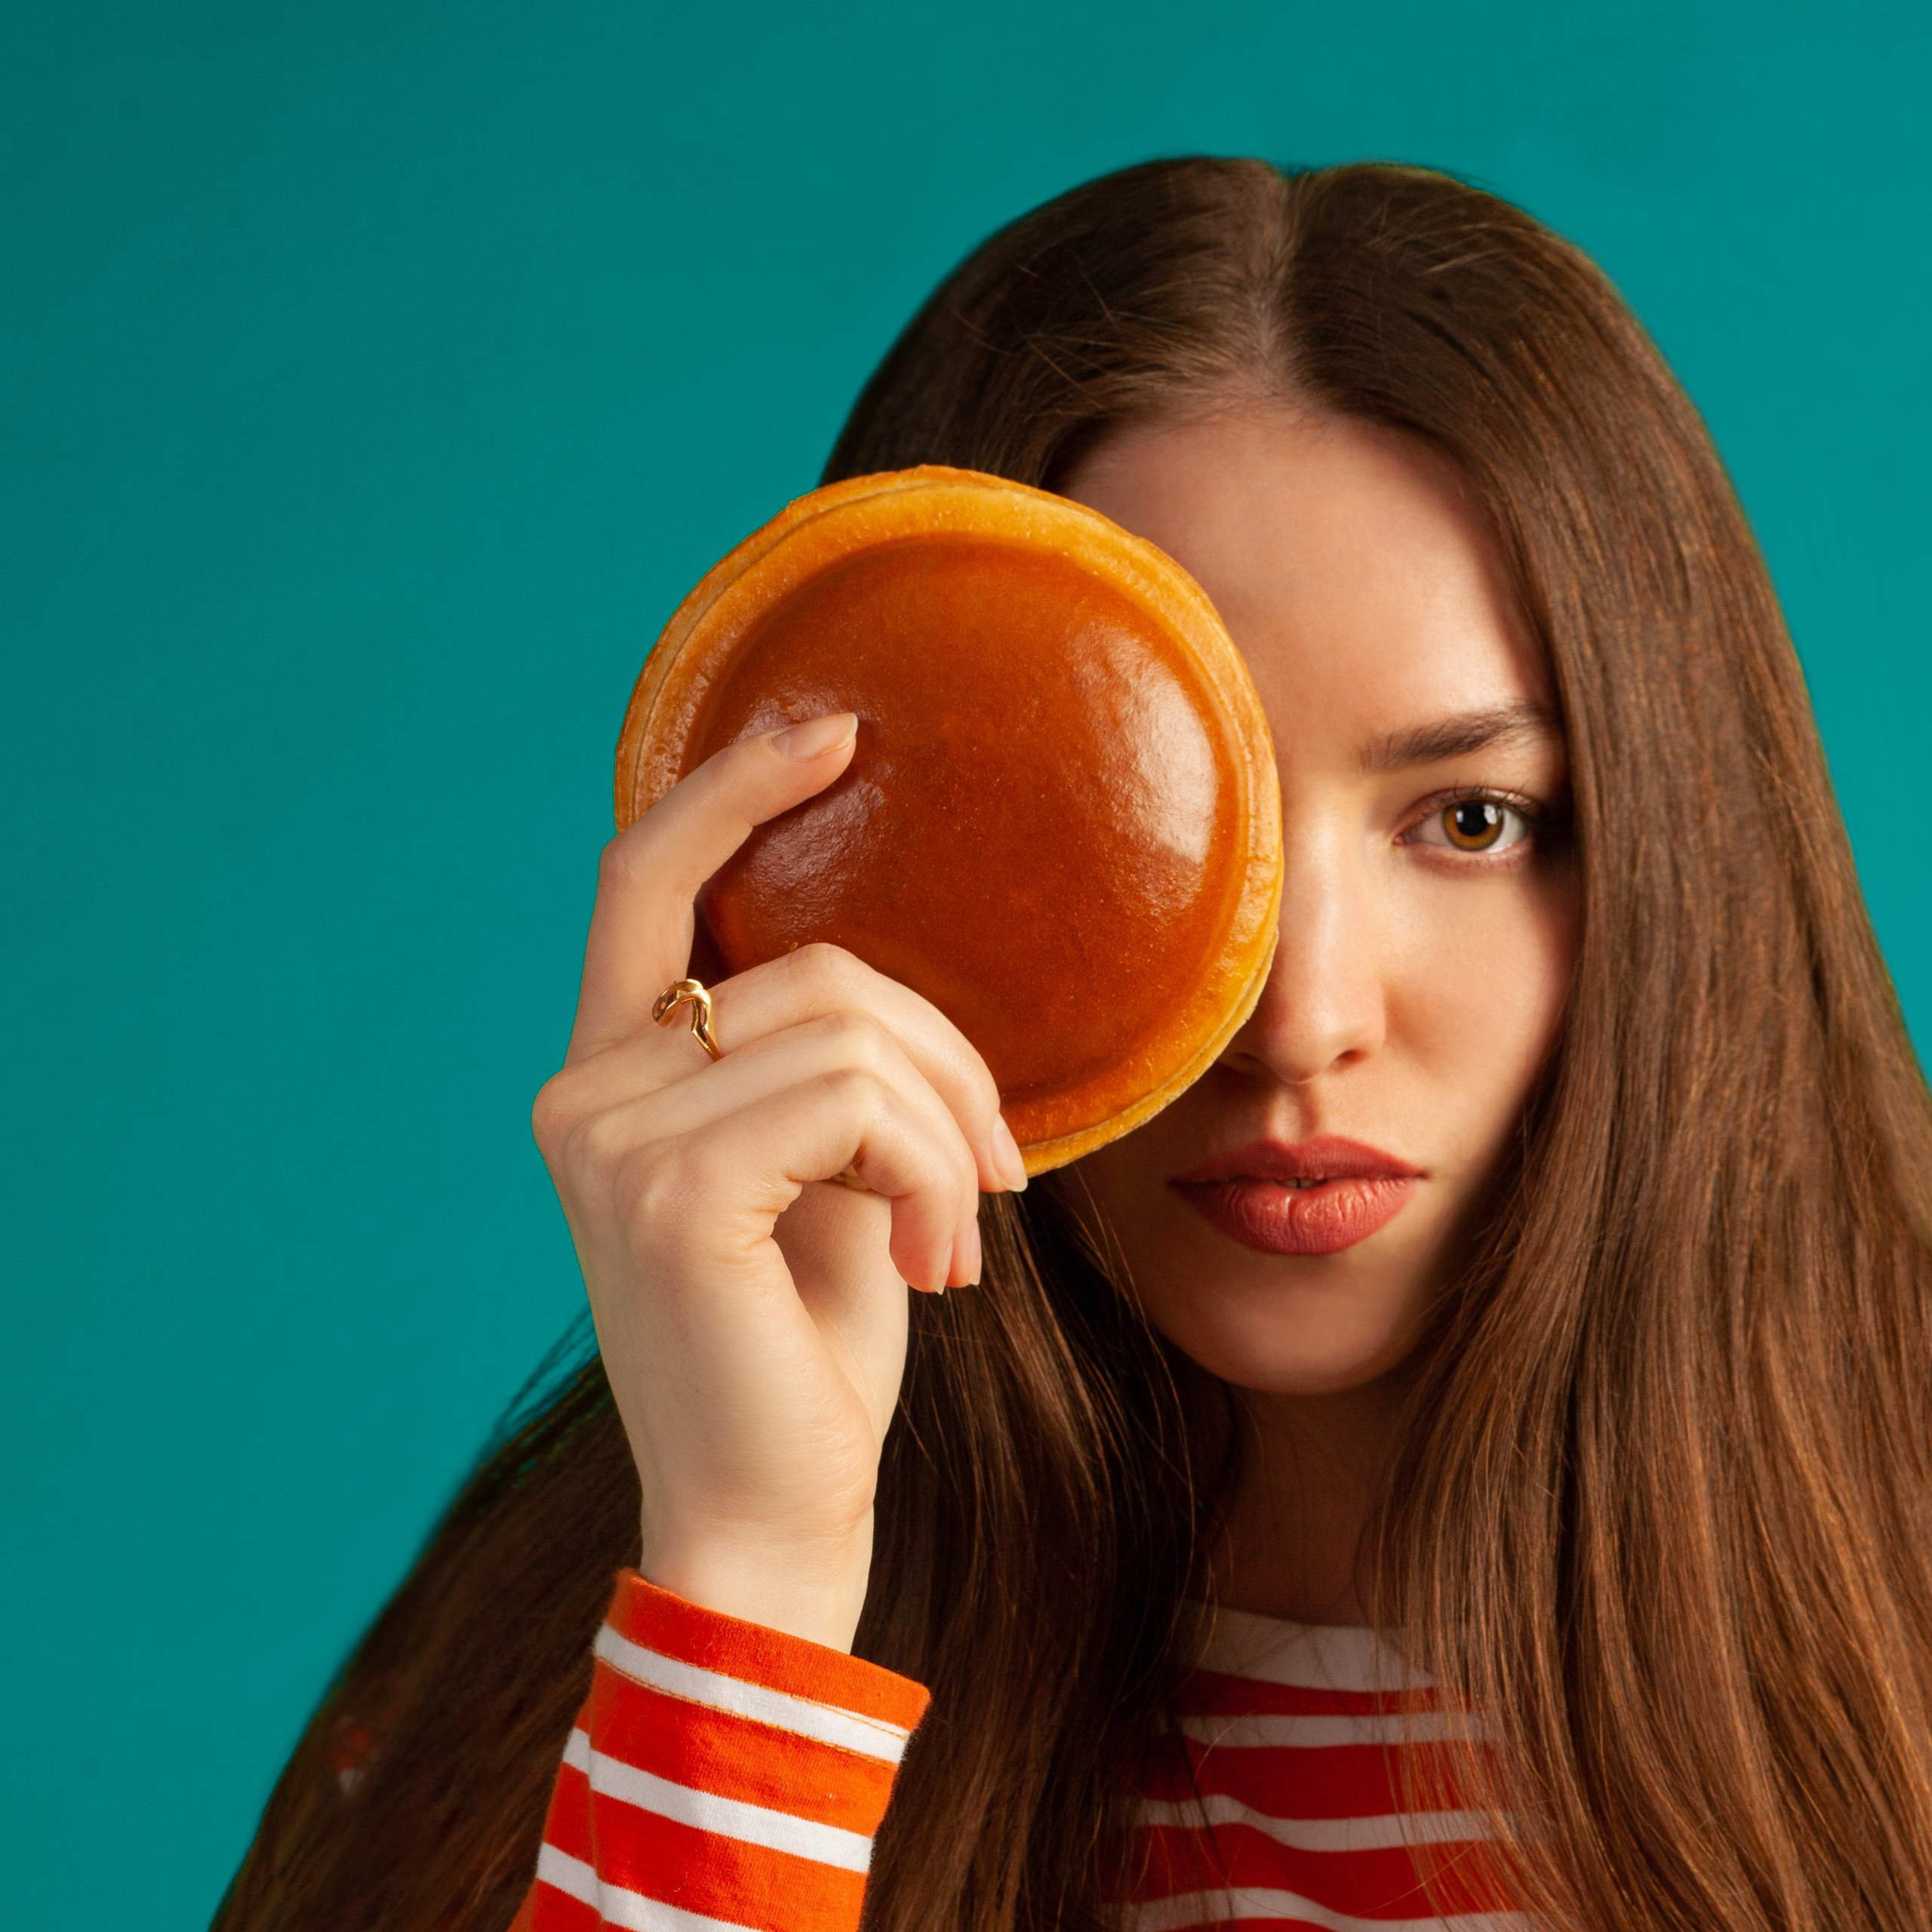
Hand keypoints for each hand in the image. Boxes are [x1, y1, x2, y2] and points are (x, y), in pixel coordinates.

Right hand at [532, 712, 1027, 1649]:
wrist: (772, 1519)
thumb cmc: (807, 1353)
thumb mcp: (822, 1181)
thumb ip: (817, 1072)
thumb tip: (885, 991)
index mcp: (612, 1078)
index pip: (646, 882)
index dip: (731, 787)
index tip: (834, 730)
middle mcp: (584, 1091)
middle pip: (810, 962)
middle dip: (943, 1052)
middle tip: (996, 1171)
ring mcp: (612, 1137)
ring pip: (850, 1027)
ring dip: (949, 1128)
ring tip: (962, 1234)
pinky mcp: (671, 1191)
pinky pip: (859, 1102)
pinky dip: (934, 1170)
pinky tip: (938, 1267)